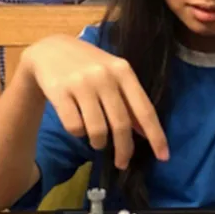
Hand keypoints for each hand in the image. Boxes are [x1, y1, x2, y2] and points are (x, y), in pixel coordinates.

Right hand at [20, 33, 168, 168]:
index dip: (156, 136)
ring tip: (97, 141)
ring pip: (97, 130)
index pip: (145, 110)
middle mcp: (104, 76)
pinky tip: (77, 124)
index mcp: (124, 71)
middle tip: (122, 163)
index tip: (164, 157)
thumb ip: (130, 101)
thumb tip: (147, 134)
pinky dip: (78, 133)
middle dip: (124, 150)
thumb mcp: (114, 76)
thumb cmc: (89, 66)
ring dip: (99, 143)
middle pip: (121, 124)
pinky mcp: (60, 91)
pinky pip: (75, 127)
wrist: (50, 50)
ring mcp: (81, 83)